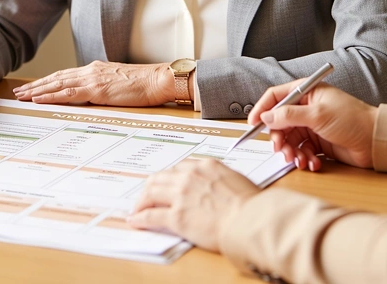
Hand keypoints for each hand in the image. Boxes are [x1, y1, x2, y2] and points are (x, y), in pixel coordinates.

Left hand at [12, 61, 173, 105]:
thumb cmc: (145, 84)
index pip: (65, 75)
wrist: (158, 80)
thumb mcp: (119, 84)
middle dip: (36, 86)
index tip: (34, 87)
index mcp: (95, 70)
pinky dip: (50, 95)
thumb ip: (104, 88)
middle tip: (19, 92)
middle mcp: (90, 71)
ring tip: (22, 97)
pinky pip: (67, 93)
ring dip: (37, 91)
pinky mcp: (96, 90)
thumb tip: (95, 97)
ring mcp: (92, 79)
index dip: (48, 81)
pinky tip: (38, 99)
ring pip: (57, 84)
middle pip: (56, 78)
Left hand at [128, 159, 257, 251]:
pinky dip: (140, 217)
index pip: (179, 168)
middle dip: (151, 187)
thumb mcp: (237, 181)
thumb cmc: (251, 205)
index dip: (169, 177)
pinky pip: (151, 215)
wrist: (250, 220)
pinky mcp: (176, 216)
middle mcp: (189, 176)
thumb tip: (219, 186)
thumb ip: (221, 179)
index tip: (167, 183)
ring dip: (142, 201)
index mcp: (205, 166)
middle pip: (160, 177)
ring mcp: (180, 195)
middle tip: (147, 196)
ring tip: (137, 208)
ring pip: (151, 192)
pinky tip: (135, 220)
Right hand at [248, 80, 378, 170]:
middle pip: (280, 122)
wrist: (378, 142)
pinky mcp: (318, 143)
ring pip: (289, 139)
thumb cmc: (353, 120)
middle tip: (281, 150)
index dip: (262, 109)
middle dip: (279, 138)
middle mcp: (307, 108)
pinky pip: (302, 150)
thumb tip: (266, 117)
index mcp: (307, 93)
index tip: (253, 124)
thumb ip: (289, 115)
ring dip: (291, 151)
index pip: (276, 96)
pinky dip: (304, 158)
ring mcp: (312, 126)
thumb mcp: (317, 115)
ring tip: (298, 160)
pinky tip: (313, 163)